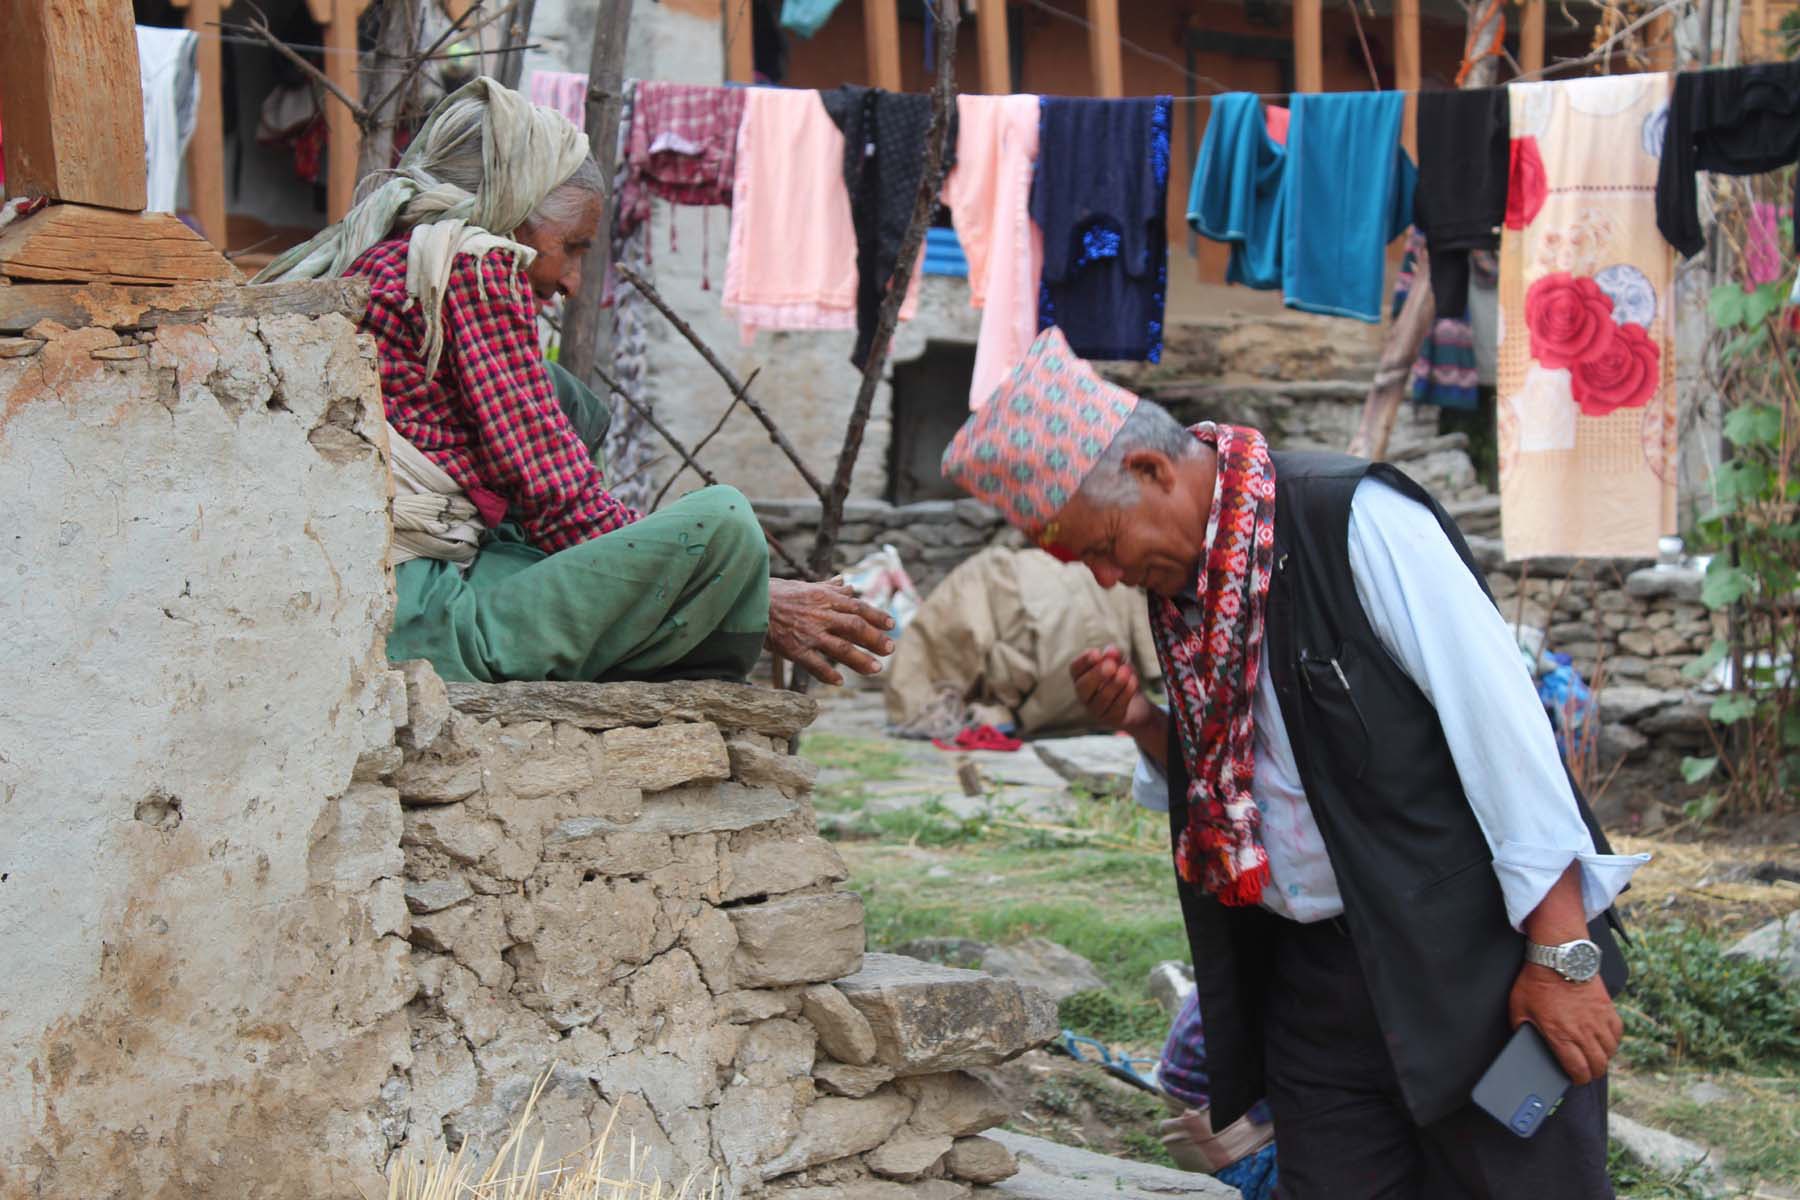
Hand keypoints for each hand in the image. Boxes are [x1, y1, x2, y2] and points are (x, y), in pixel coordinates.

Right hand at [766, 577, 895, 685]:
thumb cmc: (777, 593)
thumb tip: (847, 584)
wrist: (749, 602)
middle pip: (854, 627)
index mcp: (824, 598)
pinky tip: (839, 682)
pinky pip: (815, 665)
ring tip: (876, 669)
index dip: (876, 616)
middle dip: (875, 639)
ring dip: (860, 660)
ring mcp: (808, 633)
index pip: (857, 607)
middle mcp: (820, 615)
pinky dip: (828, 674)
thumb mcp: (805, 586)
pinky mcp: (794, 649)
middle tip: (890, 648)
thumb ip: (829, 588)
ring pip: (840, 648)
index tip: (892, 624)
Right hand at [1070, 645, 1158, 735]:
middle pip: (1083, 686)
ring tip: (1125, 671)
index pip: (1075, 669)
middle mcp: (1084, 695)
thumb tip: (1111, 651)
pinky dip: (1125, 693)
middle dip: (1096, 675)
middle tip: (1110, 666)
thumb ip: (1114, 655)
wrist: (1136, 703)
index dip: (1084, 661)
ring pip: (1101, 698)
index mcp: (1081, 677)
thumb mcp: (1119, 661)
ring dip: (1114, 684)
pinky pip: (1116, 707)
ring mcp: (1095, 710)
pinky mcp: (1110, 719)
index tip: (1096, 653)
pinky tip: (1133, 682)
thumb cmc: (1122, 676)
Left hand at [1508, 965, 1622, 1085]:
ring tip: (1594, 1055)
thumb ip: (1523, 1029)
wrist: (1558, 957)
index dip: (1578, 1079)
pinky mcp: (1608, 1008)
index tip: (1576, 1078)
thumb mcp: (1518, 1008)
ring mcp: (1598, 1020)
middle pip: (1598, 1065)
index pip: (1578, 1070)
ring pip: (1610, 1051)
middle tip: (1586, 1070)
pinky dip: (1612, 1039)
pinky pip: (1617, 1032)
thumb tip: (1525, 1041)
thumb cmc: (1536, 982)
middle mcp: (1583, 1032)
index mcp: (1561, 1035)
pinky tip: (1604, 1039)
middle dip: (1592, 1072)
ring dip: (1603, 1056)